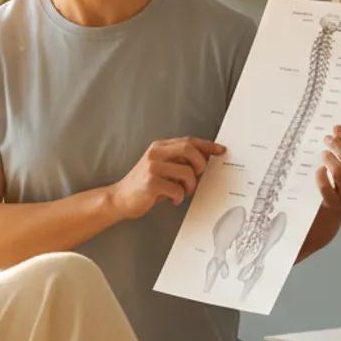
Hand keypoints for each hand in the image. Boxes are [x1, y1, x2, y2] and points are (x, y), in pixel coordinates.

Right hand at [110, 137, 225, 219]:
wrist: (119, 199)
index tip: (221, 150)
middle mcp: (155, 154)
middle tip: (199, 175)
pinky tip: (173, 199)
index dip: (207, 145)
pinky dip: (180, 197)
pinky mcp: (150, 183)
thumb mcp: (161, 168)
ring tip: (183, 192)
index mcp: (159, 147)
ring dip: (191, 186)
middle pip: (189, 149)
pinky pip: (177, 189)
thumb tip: (204, 161)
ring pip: (186, 172)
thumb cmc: (144, 185)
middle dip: (200, 164)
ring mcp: (152, 167)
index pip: (188, 141)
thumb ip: (179, 162)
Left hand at [315, 125, 340, 212]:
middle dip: (337, 145)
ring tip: (323, 153)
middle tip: (327, 139)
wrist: (332, 208)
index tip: (337, 128)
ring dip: (329, 158)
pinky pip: (325, 185)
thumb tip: (339, 131)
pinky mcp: (334, 202)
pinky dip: (320, 175)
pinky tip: (319, 170)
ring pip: (339, 171)